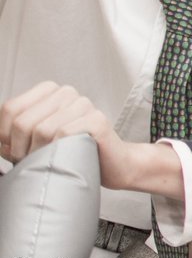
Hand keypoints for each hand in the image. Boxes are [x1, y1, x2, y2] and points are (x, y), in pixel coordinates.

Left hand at [0, 81, 183, 199]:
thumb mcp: (37, 141)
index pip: (10, 109)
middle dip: (21, 150)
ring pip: (42, 130)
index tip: (14, 152)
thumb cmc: (74, 154)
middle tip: (33, 163)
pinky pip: (63, 135)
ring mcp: (83, 104)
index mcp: (50, 92)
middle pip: (23, 122)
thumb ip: (15, 136)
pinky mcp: (96, 120)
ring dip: (40, 155)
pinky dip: (59, 153)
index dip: (4, 137)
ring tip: (50, 163)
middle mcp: (66, 93)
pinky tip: (67, 159)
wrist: (113, 165)